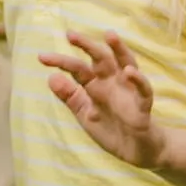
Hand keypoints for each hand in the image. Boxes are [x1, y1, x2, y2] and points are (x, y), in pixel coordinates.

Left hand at [39, 31, 166, 169]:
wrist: (135, 151)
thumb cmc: (111, 128)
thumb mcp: (85, 114)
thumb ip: (69, 97)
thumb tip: (51, 77)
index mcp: (96, 84)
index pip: (77, 68)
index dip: (60, 62)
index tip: (41, 57)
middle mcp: (112, 82)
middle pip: (100, 58)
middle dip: (87, 45)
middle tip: (70, 34)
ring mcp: (128, 91)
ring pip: (126, 64)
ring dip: (119, 50)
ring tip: (109, 36)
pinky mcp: (142, 106)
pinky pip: (143, 90)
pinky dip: (138, 80)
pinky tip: (129, 72)